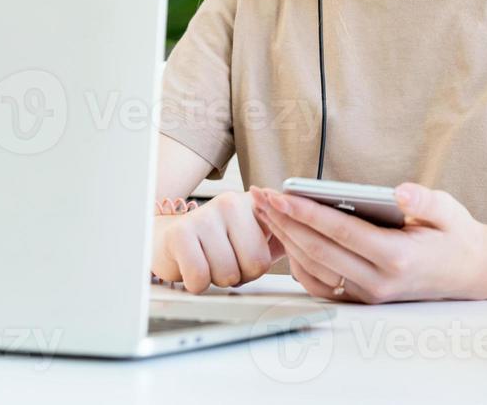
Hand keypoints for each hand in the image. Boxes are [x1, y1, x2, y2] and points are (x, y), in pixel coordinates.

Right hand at [151, 191, 285, 293]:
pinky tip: (194, 268)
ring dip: (217, 279)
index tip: (249, 257)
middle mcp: (232, 202)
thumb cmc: (219, 242)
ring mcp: (206, 215)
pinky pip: (200, 277)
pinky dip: (197, 284)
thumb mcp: (255, 234)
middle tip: (227, 262)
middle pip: (255, 265)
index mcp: (256, 203)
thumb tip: (316, 247)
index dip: (260, 265)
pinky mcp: (180, 233)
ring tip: (210, 262)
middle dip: (240, 274)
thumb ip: (285, 236)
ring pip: (227, 274)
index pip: (276, 247)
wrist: (171, 240)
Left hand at [250, 183, 486, 303]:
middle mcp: (379, 281)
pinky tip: (287, 237)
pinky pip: (320, 283)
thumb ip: (424, 201)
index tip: (280, 194)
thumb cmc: (455, 236)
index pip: (341, 233)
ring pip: (313, 269)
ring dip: (285, 240)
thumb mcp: (449, 211)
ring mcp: (368, 294)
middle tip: (260, 196)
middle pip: (318, 251)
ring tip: (266, 211)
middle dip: (284, 221)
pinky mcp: (361, 298)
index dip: (306, 213)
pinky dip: (297, 261)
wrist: (469, 272)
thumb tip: (400, 191)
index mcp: (398, 258)